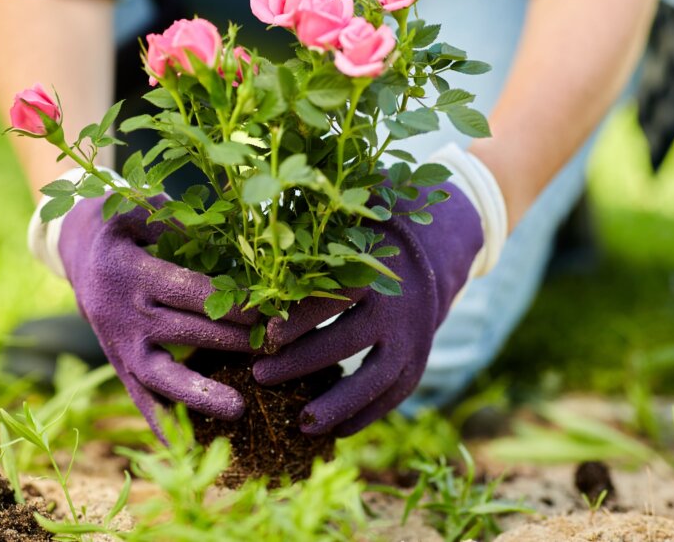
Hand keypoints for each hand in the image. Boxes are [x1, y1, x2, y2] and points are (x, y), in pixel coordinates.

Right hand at [58, 194, 257, 436]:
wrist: (77, 253)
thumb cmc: (122, 227)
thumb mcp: (137, 209)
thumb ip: (173, 222)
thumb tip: (219, 236)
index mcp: (130, 271)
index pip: (185, 290)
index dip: (225, 302)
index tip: (264, 313)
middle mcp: (123, 313)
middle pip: (181, 332)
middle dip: (230, 342)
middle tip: (273, 348)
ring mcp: (120, 345)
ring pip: (159, 376)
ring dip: (198, 394)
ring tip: (239, 411)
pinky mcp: (120, 366)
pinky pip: (141, 400)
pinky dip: (163, 425)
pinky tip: (190, 451)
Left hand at [252, 182, 482, 436]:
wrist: (423, 263)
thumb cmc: (359, 251)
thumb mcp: (338, 241)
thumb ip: (303, 256)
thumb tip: (250, 274)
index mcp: (371, 271)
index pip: (333, 296)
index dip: (300, 316)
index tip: (266, 334)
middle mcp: (395, 307)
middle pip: (348, 340)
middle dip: (301, 362)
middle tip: (259, 375)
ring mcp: (411, 339)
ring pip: (376, 378)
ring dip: (337, 404)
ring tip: (299, 424)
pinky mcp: (417, 362)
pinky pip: (393, 397)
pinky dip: (365, 416)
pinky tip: (335, 432)